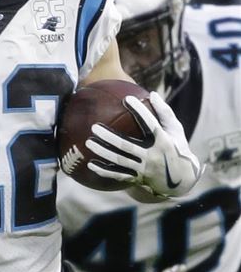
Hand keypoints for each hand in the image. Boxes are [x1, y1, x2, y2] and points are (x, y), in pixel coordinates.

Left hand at [86, 91, 201, 196]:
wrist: (182, 177)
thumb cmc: (176, 146)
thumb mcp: (175, 130)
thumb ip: (164, 112)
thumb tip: (152, 93)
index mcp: (164, 142)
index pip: (150, 124)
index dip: (140, 111)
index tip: (127, 99)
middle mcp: (153, 156)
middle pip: (127, 146)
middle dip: (109, 137)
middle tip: (94, 127)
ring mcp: (144, 169)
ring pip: (120, 160)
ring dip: (103, 152)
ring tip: (88, 142)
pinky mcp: (138, 178)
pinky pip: (118, 175)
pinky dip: (104, 171)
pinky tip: (90, 164)